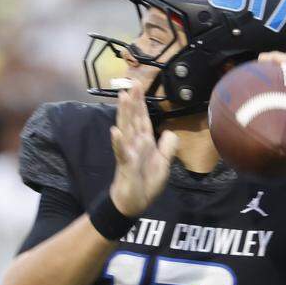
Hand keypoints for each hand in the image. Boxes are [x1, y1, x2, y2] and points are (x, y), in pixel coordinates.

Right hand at [108, 80, 177, 216]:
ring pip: (126, 129)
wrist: (135, 202)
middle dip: (134, 101)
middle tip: (132, 82)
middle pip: (134, 118)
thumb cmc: (146, 183)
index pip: (143, 118)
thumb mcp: (163, 164)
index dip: (141, 103)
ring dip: (124, 113)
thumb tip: (170, 132)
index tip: (139, 86)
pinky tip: (115, 132)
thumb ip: (167, 148)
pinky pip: (121, 152)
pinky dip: (118, 142)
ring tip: (123, 97)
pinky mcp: (125, 165)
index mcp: (144, 142)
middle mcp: (135, 143)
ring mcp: (128, 152)